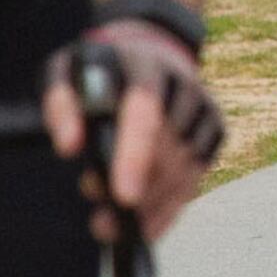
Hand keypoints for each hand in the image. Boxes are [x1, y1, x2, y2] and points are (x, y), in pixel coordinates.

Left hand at [43, 19, 224, 242]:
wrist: (149, 50)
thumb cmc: (98, 69)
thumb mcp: (66, 72)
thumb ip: (60, 105)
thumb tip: (69, 148)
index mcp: (144, 67)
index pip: (145, 112)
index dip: (135, 156)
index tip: (123, 197)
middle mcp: (183, 86)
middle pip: (167, 152)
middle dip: (137, 193)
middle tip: (100, 220)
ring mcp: (204, 108)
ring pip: (185, 171)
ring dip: (152, 206)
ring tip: (113, 225)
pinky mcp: (216, 129)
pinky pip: (196, 178)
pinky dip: (171, 207)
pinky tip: (145, 224)